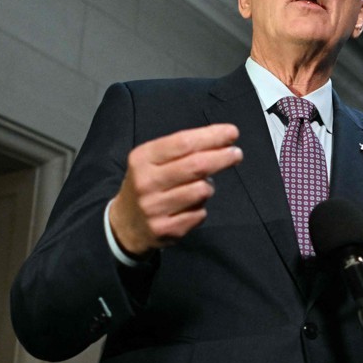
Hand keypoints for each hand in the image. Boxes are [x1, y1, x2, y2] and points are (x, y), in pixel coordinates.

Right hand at [108, 124, 242, 255]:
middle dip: (222, 158)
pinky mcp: (165, 229)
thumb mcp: (152, 161)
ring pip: (201, 191)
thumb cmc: (148, 184)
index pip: (183, 143)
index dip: (211, 137)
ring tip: (201, 186)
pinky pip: (199, 214)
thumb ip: (182, 151)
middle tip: (237, 154)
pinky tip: (190, 207)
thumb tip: (222, 141)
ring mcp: (155, 208)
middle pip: (196, 166)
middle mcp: (146, 182)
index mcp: (142, 158)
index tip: (232, 133)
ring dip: (208, 187)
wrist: (125, 224)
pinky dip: (201, 208)